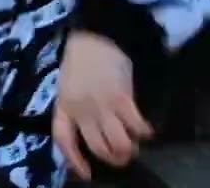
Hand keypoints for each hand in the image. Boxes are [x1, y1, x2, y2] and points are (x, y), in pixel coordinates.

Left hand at [53, 31, 152, 179]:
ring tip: (133, 146)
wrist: (95, 36)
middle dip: (111, 158)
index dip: (74, 159)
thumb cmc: (79, 60)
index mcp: (64, 105)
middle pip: (96, 146)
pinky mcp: (121, 98)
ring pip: (117, 142)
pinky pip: (135, 125)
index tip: (86, 173)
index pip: (63, 139)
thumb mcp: (67, 85)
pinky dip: (143, 132)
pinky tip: (146, 130)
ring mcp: (101, 105)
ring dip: (128, 149)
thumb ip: (74, 106)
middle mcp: (81, 110)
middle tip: (121, 157)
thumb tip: (88, 128)